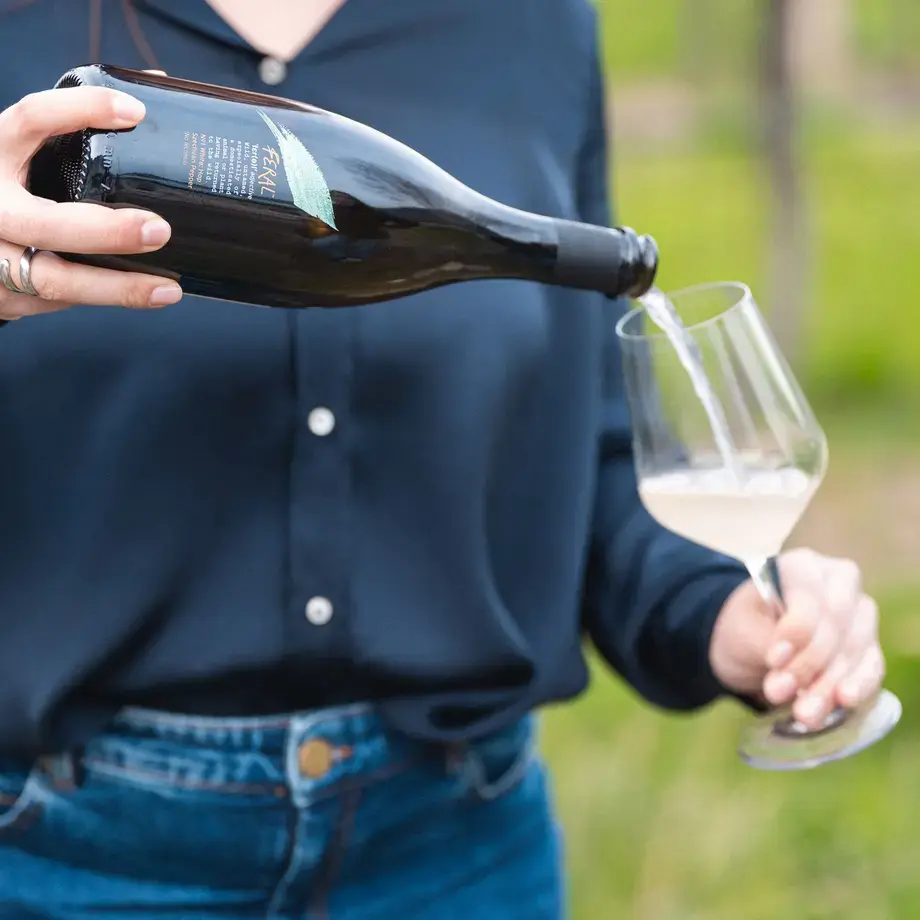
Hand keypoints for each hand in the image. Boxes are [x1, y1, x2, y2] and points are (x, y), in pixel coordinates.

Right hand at [0, 85, 181, 320]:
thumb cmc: (11, 186)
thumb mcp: (27, 153)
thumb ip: (75, 131)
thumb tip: (155, 88)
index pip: (29, 120)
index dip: (79, 111)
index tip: (135, 111)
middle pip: (46, 224)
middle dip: (105, 231)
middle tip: (160, 229)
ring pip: (56, 280)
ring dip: (116, 287)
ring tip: (168, 288)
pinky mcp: (9, 297)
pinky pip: (62, 301)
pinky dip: (106, 299)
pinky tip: (147, 296)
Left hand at [709, 548, 884, 728]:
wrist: (751, 643)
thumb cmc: (745, 625)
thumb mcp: (741, 628)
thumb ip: (763, 643)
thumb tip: (783, 669)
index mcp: (801, 565)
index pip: (809, 597)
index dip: (795, 631)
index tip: (773, 660)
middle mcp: (838, 583)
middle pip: (836, 625)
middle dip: (809, 664)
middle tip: (778, 692)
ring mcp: (858, 613)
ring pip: (855, 649)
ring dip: (830, 684)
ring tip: (803, 713)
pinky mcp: (867, 645)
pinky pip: (872, 666)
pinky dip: (859, 686)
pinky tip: (844, 702)